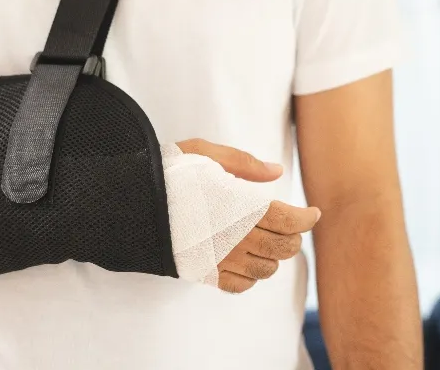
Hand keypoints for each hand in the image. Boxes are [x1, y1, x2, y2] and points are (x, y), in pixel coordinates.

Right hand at [177, 139, 320, 292]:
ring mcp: (217, 258)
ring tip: (271, 244)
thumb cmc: (166, 172)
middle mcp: (231, 236)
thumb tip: (277, 173)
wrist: (126, 202)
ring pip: (264, 269)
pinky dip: (252, 277)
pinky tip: (248, 261)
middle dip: (294, 238)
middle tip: (293, 227)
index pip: (288, 220)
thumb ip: (244, 163)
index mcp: (237, 204)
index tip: (313, 213)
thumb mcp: (205, 153)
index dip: (307, 219)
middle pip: (282, 248)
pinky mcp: (202, 272)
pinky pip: (239, 285)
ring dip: (274, 258)